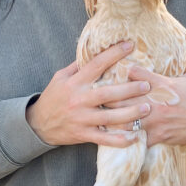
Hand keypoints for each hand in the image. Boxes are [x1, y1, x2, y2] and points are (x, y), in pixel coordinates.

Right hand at [25, 41, 151, 147]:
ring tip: (147, 108)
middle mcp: (79, 100)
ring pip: (110, 117)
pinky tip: (134, 136)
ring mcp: (82, 119)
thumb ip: (78, 66)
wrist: (38, 124)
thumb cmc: (53, 97)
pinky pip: (105, 139)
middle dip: (129, 89)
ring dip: (130, 114)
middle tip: (146, 85)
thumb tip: (95, 52)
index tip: (130, 45)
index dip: (113, 54)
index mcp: (75, 83)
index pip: (96, 65)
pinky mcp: (84, 134)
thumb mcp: (60, 78)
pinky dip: (120, 140)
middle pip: (108, 94)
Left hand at [104, 64, 185, 148]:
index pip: (136, 74)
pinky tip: (116, 134)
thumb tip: (177, 51)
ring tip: (101, 114)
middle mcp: (157, 102)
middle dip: (109, 95)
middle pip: (123, 98)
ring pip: (125, 119)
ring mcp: (157, 120)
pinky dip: (126, 136)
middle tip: (98, 94)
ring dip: (113, 116)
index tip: (118, 71)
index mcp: (165, 85)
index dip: (124, 72)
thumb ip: (183, 64)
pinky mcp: (160, 136)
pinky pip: (137, 138)